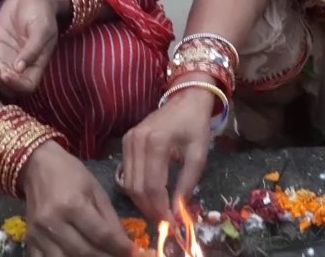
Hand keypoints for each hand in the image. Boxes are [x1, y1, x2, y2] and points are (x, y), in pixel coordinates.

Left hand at [0, 0, 61, 98]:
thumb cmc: (42, 12)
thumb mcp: (42, 29)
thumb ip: (32, 49)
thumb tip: (20, 69)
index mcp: (37, 64)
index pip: (27, 86)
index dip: (15, 85)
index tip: (5, 74)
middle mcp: (21, 66)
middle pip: (7, 86)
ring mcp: (6, 58)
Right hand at [20, 142, 136, 256]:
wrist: (36, 166)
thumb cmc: (70, 174)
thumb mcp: (95, 190)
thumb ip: (109, 219)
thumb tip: (124, 244)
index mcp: (72, 204)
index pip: (101, 234)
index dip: (120, 247)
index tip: (135, 254)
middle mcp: (53, 222)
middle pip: (84, 252)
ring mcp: (38, 234)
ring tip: (101, 256)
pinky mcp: (29, 240)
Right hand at [121, 86, 216, 222]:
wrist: (185, 99)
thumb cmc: (195, 125)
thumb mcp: (198, 154)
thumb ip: (187, 182)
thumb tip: (178, 211)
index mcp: (155, 142)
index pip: (153, 186)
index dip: (160, 209)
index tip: (171, 224)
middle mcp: (136, 141)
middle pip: (137, 187)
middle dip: (150, 209)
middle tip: (164, 223)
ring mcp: (128, 141)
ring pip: (128, 183)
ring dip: (142, 203)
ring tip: (158, 214)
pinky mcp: (125, 142)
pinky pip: (127, 173)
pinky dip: (138, 190)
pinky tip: (151, 197)